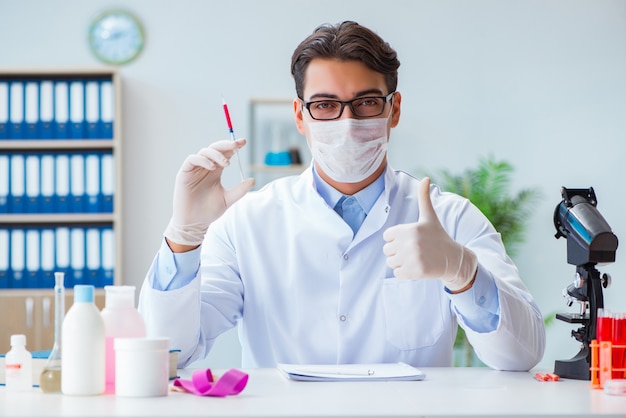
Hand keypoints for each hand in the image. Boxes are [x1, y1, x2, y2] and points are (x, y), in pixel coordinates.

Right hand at [164, 139, 254, 246]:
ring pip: (204, 152)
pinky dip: (202, 160)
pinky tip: (212, 167)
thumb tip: (253, 180)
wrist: (194, 223)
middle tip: (237, 146)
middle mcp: (205, 167)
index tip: (243, 143)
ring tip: (226, 164)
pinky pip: (192, 159)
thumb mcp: (228, 199)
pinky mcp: (184, 173)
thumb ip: (239, 190)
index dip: (233, 146)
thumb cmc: (209, 212)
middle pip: (215, 149)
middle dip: (226, 145)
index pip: (225, 154)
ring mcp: (194, 169)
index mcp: (216, 171)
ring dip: (216, 154)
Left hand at [382, 177, 476, 291]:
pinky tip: (417, 267)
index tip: (410, 239)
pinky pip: (397, 273)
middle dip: (398, 252)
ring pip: (390, 262)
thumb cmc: (438, 236)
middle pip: (387, 250)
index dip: (396, 238)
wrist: (453, 259)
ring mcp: (412, 258)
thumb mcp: (429, 217)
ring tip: (415, 258)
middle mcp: (410, 243)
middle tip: (414, 250)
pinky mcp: (414, 272)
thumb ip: (424, 198)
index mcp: (410, 229)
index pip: (387, 236)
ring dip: (400, 263)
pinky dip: (405, 273)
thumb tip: (426, 178)